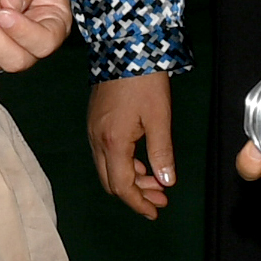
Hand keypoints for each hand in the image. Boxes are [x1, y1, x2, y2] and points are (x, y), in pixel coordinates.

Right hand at [89, 71, 175, 218]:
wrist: (123, 48)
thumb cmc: (145, 82)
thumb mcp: (159, 118)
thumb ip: (162, 153)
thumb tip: (166, 182)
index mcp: (113, 142)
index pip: (122, 186)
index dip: (138, 203)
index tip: (155, 212)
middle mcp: (97, 140)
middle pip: (111, 181)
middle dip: (135, 194)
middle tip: (161, 198)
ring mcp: (93, 130)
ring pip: (107, 168)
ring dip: (130, 180)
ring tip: (156, 182)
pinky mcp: (95, 122)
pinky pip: (105, 154)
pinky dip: (123, 165)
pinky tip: (142, 162)